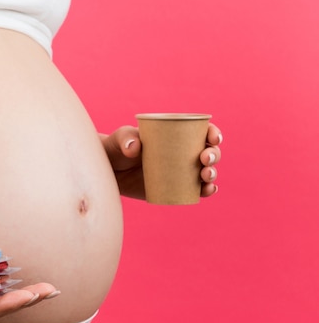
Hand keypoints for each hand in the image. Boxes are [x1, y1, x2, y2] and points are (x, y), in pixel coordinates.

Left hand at [100, 123, 222, 199]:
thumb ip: (125, 139)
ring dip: (212, 174)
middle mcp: (183, 153)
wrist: (109, 171)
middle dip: (214, 155)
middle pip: (208, 153)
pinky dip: (206, 190)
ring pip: (205, 172)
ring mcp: (180, 172)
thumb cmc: (116, 148)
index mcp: (176, 135)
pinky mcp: (175, 188)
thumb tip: (134, 148)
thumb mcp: (120, 139)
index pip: (201, 132)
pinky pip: (196, 190)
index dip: (213, 134)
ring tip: (205, 176)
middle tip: (204, 160)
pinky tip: (208, 190)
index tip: (212, 138)